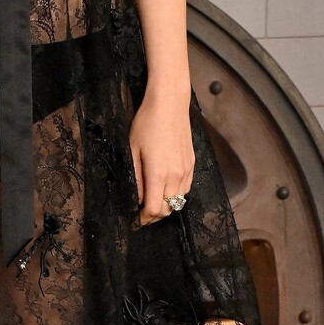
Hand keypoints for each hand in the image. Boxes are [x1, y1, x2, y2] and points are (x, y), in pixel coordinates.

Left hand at [128, 89, 194, 225]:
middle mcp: (176, 176)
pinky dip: (175, 196)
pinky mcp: (192, 164)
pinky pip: (185, 189)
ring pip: (178, 202)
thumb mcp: (132, 150)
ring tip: (151, 204)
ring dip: (165, 207)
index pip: (153, 210)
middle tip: (139, 215)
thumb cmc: (147, 123)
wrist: (169, 104)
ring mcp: (186, 171)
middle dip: (152, 217)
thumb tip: (135, 200)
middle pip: (167, 210)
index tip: (133, 220)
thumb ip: (134, 178)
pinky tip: (165, 190)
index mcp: (158, 174)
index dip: (142, 219)